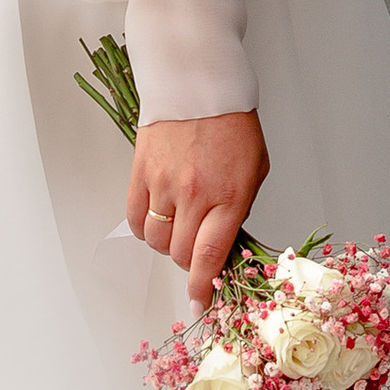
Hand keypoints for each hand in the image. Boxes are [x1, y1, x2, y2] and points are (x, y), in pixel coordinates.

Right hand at [128, 111, 266, 309]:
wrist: (198, 84)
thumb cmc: (233, 125)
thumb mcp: (254, 170)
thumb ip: (238, 209)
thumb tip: (223, 244)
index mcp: (229, 194)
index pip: (209, 256)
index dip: (203, 288)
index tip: (200, 304)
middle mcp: (194, 194)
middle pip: (181, 254)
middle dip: (190, 263)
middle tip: (197, 250)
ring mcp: (163, 183)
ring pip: (156, 240)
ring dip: (168, 244)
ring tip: (179, 226)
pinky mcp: (140, 172)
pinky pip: (136, 218)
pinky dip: (146, 228)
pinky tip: (158, 218)